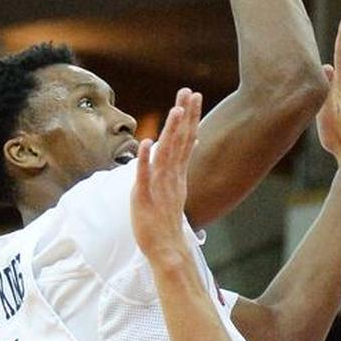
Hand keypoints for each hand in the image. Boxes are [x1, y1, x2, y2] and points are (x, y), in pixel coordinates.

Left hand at [131, 91, 202, 266]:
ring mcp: (160, 185)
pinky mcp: (145, 196)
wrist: (165, 248)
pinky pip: (145, 175)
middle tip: (190, 92)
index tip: (194, 96)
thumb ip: (176, 169)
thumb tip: (181, 152)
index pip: (186, 139)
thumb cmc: (166, 221)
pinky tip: (146, 142)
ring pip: (166, 153)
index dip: (190, 117)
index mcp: (177, 173)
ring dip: (171, 131)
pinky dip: (146, 159)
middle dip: (185, 115)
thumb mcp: (174, 190)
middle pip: (180, 141)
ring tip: (176, 109)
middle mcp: (171, 176)